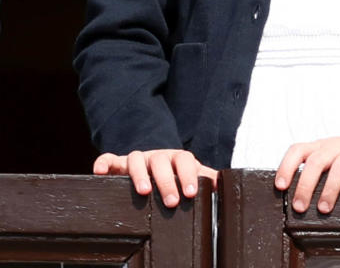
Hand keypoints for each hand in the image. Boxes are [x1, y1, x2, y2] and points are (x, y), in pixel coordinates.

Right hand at [93, 149, 218, 205]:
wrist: (154, 167)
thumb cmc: (174, 175)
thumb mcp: (190, 175)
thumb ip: (205, 178)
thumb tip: (222, 182)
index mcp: (175, 158)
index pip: (184, 159)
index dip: (188, 174)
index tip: (191, 192)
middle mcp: (156, 156)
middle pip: (160, 161)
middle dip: (167, 181)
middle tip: (172, 201)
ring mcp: (137, 159)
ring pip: (136, 158)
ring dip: (139, 173)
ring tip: (144, 191)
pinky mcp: (118, 165)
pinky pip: (109, 159)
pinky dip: (104, 162)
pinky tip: (100, 172)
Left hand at [276, 132, 339, 213]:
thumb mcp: (329, 162)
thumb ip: (314, 175)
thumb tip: (292, 203)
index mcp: (322, 147)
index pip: (298, 150)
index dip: (287, 166)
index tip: (281, 187)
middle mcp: (338, 145)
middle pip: (317, 160)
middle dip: (306, 185)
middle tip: (300, 208)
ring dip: (330, 188)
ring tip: (324, 209)